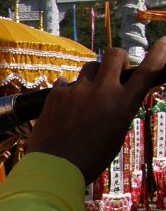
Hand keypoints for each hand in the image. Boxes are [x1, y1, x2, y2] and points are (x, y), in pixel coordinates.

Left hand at [27, 42, 165, 182]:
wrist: (55, 167)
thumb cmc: (91, 158)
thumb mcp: (116, 134)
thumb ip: (119, 111)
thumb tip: (116, 97)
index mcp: (123, 103)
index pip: (147, 71)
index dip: (159, 53)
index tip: (164, 43)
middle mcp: (102, 91)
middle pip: (114, 54)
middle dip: (118, 57)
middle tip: (115, 69)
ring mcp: (77, 90)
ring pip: (89, 66)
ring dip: (93, 75)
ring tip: (87, 93)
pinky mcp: (56, 94)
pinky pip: (65, 82)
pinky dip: (68, 90)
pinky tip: (65, 104)